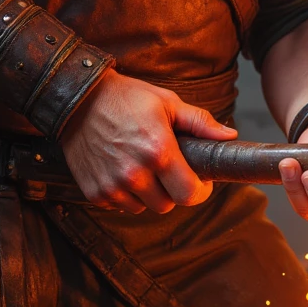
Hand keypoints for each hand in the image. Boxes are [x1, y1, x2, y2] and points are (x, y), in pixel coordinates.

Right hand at [61, 70, 235, 212]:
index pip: (190, 194)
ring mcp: (112, 185)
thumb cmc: (125, 98)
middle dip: (172, 190)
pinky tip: (120, 169)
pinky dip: (124, 194)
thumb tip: (229, 137)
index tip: (198, 181)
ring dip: (147, 194)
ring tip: (141, 166)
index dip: (199, 190)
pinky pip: (119, 205)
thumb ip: (200, 122)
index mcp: (159, 151)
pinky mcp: (94, 191)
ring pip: (143, 208)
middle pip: (167, 205)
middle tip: (166, 169)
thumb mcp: (167, 102)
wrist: (77, 99)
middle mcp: (135, 173)